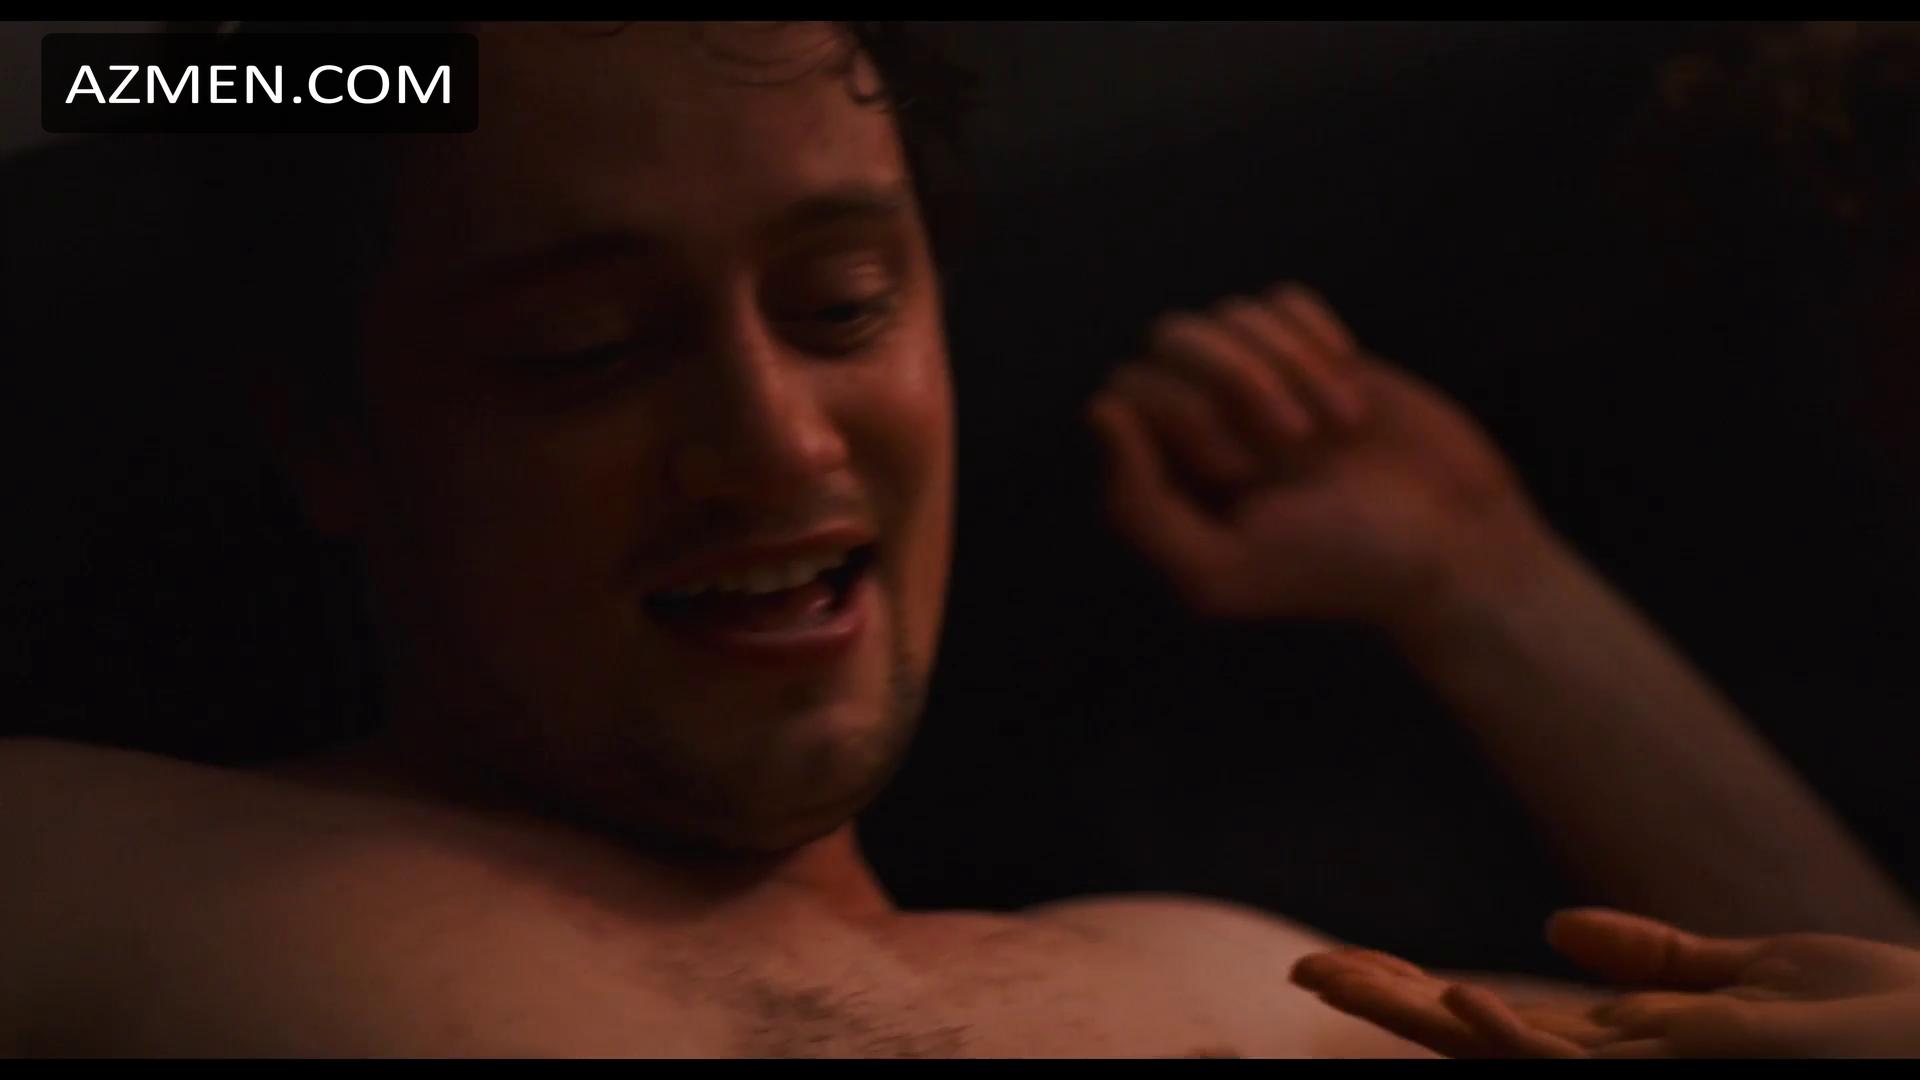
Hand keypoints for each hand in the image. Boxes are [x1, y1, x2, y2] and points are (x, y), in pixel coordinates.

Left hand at [1088, 283, 1545, 627]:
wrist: (1455, 546)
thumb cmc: (1339, 567)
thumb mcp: (1221, 568)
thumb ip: (1137, 506)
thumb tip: (1100, 411)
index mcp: (1166, 476)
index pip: (1127, 392)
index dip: (1183, 415)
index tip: (1242, 470)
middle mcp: (1201, 425)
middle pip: (1169, 339)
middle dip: (1237, 381)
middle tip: (1299, 444)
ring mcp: (1258, 385)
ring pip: (1226, 315)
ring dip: (1288, 362)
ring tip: (1337, 427)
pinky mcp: (1315, 356)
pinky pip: (1279, 301)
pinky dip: (1315, 334)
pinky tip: (1350, 388)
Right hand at [1290, 908, 1919, 1057]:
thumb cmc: (1893, 1026)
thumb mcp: (1765, 971)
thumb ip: (1662, 961)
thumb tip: (1556, 929)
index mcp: (1636, 1046)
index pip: (1496, 1017)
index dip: (1415, 989)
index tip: (1343, 960)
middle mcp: (1625, 1072)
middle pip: (1474, 1039)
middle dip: (1388, 1006)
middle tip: (1303, 970)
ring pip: (1503, 1056)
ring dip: (1415, 1016)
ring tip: (1339, 976)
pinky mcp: (1689, 1078)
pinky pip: (1579, 1073)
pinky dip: (1514, 1040)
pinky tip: (1462, 1000)